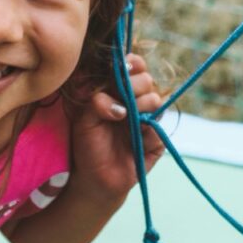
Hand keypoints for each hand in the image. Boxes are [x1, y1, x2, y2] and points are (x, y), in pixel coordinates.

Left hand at [69, 53, 164, 205]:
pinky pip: (158, 128)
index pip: (133, 66)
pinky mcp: (156, 139)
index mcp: (118, 91)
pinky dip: (145, 132)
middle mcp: (135, 101)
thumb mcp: (84, 120)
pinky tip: (135, 140)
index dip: (132, 63)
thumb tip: (116, 102)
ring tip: (125, 119)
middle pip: (146, 79)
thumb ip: (96, 102)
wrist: (96, 178)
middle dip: (133, 86)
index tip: (123, 68)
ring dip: (140, 105)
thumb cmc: (88, 145)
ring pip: (155, 100)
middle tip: (121, 99)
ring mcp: (148, 119)